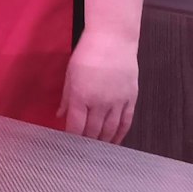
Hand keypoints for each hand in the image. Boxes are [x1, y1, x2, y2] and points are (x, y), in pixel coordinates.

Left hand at [60, 29, 138, 143]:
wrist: (113, 39)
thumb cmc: (87, 53)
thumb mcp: (70, 74)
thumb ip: (67, 98)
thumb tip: (60, 116)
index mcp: (82, 96)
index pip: (76, 126)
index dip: (72, 139)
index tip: (68, 146)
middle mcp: (100, 103)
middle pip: (93, 132)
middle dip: (87, 144)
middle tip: (82, 152)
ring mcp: (118, 102)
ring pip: (110, 130)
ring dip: (103, 142)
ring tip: (98, 151)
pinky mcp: (131, 99)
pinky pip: (126, 122)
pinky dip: (121, 134)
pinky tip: (116, 142)